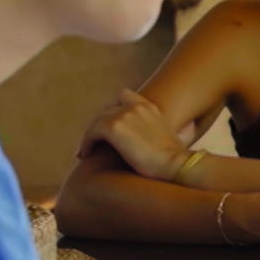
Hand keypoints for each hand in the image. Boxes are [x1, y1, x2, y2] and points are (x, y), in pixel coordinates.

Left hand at [76, 88, 194, 180]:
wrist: (174, 163)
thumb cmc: (174, 158)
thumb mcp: (168, 136)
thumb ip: (155, 130)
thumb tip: (148, 142)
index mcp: (149, 106)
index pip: (124, 95)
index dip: (113, 109)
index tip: (110, 125)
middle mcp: (135, 107)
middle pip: (106, 110)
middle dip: (100, 125)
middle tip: (95, 141)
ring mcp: (123, 115)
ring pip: (97, 122)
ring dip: (91, 135)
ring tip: (87, 150)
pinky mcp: (113, 128)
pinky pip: (91, 132)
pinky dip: (86, 143)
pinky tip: (85, 155)